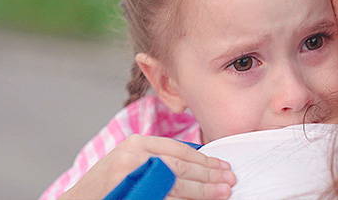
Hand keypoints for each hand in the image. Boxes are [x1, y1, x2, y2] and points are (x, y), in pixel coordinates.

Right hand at [59, 135, 235, 199]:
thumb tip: (198, 166)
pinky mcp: (132, 194)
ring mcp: (131, 175)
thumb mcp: (132, 162)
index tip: (223, 167)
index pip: (180, 149)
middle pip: (181, 165)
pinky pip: (165, 198)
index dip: (205, 159)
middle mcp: (135, 156)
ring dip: (202, 190)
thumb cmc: (109, 185)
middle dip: (208, 174)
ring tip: (222, 192)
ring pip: (176, 183)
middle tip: (229, 180)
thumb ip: (159, 159)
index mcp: (138, 143)